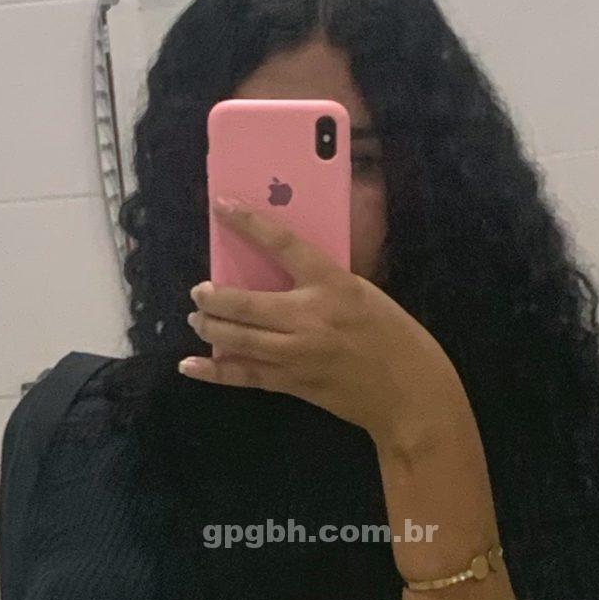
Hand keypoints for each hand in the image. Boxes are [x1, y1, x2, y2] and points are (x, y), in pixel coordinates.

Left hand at [186, 198, 464, 450]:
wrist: (409, 393)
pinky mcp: (291, 384)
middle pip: (245, 303)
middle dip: (212, 297)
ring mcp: (296, 354)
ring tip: (198, 319)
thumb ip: (324, 283)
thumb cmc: (392, 337)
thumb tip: (279, 272)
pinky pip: (242, 376)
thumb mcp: (363, 294)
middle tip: (199, 292)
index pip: (283, 244)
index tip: (221, 206)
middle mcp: (309, 317)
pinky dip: (212, 371)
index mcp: (333, 284)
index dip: (248, 223)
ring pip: (236, 338)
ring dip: (209, 327)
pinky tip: (189, 365)